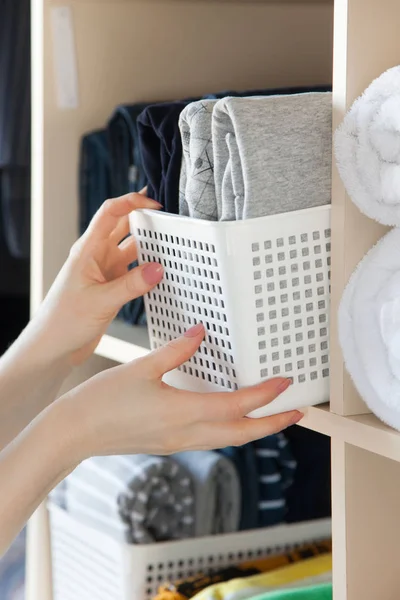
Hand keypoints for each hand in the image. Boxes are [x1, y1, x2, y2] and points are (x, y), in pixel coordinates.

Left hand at [30, 192, 162, 364]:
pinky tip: (162, 270)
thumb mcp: (101, 301)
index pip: (110, 213)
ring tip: (171, 242)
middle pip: (123, 226)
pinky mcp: (111, 287)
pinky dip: (147, 268)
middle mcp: (96, 256)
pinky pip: (134, 270)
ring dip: (148, 245)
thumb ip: (131, 285)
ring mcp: (105, 271)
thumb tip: (158, 269)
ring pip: (131, 248)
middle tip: (168, 217)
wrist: (53, 347)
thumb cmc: (64, 321)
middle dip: (143, 218)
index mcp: (87, 250)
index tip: (154, 204)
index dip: (131, 202)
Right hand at [60, 324, 302, 459]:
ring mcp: (178, 443)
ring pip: (228, 440)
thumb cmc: (103, 400)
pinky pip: (211, 439)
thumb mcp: (141, 368)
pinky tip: (230, 419)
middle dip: (273, 424)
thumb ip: (176, 351)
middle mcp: (185, 434)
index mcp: (182, 413)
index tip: (286, 384)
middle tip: (299, 413)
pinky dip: (231, 431)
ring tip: (273, 418)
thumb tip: (201, 334)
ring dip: (255, 430)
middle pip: (242, 434)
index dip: (266, 396)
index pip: (236, 406)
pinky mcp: (169, 444)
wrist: (76, 431)